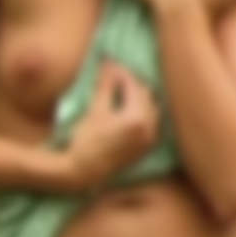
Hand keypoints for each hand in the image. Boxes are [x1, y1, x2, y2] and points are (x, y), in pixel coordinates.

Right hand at [66, 61, 159, 190]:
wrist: (83, 172)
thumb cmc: (86, 140)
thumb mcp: (95, 111)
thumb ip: (106, 87)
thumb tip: (109, 63)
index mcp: (138, 119)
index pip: (134, 87)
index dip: (123, 74)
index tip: (112, 65)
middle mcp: (150, 128)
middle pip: (146, 96)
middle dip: (133, 84)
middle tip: (118, 75)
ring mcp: (151, 138)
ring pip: (152, 108)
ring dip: (140, 97)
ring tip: (124, 89)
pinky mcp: (148, 146)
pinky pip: (152, 121)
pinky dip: (144, 111)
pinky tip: (132, 106)